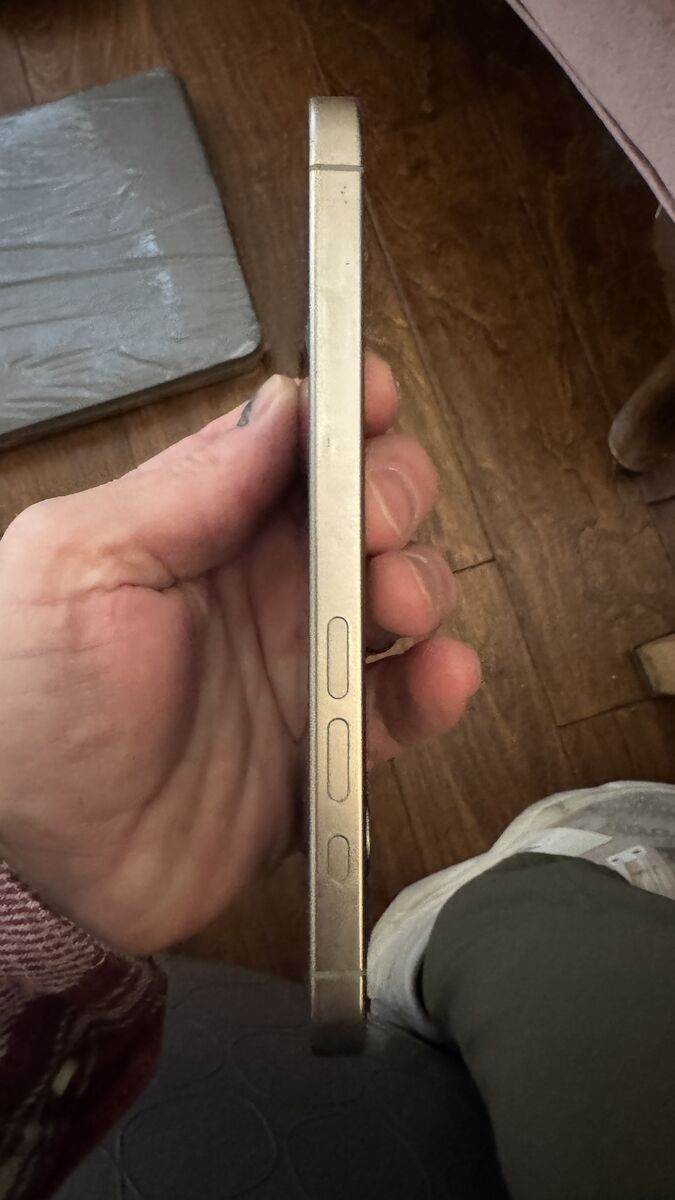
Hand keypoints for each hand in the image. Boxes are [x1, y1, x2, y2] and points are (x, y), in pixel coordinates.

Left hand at [0, 356, 478, 953]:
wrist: (39, 868)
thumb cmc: (25, 713)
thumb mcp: (76, 567)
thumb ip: (182, 489)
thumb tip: (277, 410)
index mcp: (197, 527)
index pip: (292, 443)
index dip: (345, 410)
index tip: (371, 397)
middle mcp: (259, 586)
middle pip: (366, 505)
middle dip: (394, 494)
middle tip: (376, 523)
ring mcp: (299, 662)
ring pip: (403, 592)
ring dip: (424, 583)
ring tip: (396, 605)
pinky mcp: (328, 743)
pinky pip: (405, 702)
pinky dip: (437, 685)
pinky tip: (436, 676)